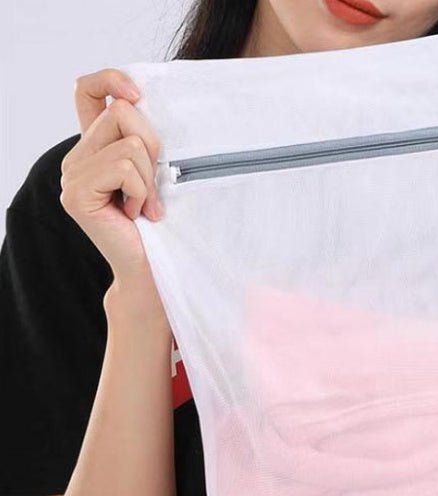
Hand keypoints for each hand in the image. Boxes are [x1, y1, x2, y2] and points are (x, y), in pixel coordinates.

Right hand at [59, 68, 166, 307]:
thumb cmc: (162, 226)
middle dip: (153, 147)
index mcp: (95, 148)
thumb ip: (147, 142)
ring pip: (129, 143)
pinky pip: (123, 168)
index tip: (139, 96)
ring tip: (145, 207)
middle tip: (154, 186)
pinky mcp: (76, 194)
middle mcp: (77, 158)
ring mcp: (71, 176)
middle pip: (121, 112)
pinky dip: (141, 191)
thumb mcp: (157, 174)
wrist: (152, 271)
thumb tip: (154, 104)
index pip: (88, 90)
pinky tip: (137, 215)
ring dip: (149, 179)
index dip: (112, 80)